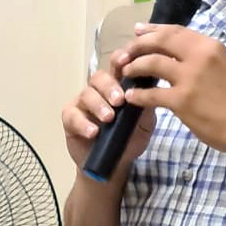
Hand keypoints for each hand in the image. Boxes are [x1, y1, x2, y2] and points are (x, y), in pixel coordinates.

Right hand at [61, 52, 155, 172]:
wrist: (115, 164)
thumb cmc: (130, 139)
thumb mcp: (145, 123)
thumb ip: (147, 105)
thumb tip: (154, 88)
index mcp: (118, 86)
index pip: (117, 66)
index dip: (120, 60)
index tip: (126, 62)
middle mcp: (98, 90)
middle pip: (99, 78)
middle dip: (110, 87)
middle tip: (119, 100)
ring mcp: (82, 103)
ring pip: (86, 94)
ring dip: (98, 105)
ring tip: (109, 118)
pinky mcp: (70, 119)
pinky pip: (73, 116)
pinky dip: (83, 124)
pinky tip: (93, 132)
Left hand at [119, 25, 225, 152]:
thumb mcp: (223, 66)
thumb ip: (201, 56)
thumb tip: (176, 52)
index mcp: (209, 45)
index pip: (175, 31)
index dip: (153, 30)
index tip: (138, 31)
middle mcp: (198, 56)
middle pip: (159, 42)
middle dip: (138, 45)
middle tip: (125, 53)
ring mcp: (189, 78)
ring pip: (151, 63)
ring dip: (134, 67)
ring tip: (125, 73)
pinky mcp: (181, 100)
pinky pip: (152, 94)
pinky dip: (137, 95)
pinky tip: (131, 97)